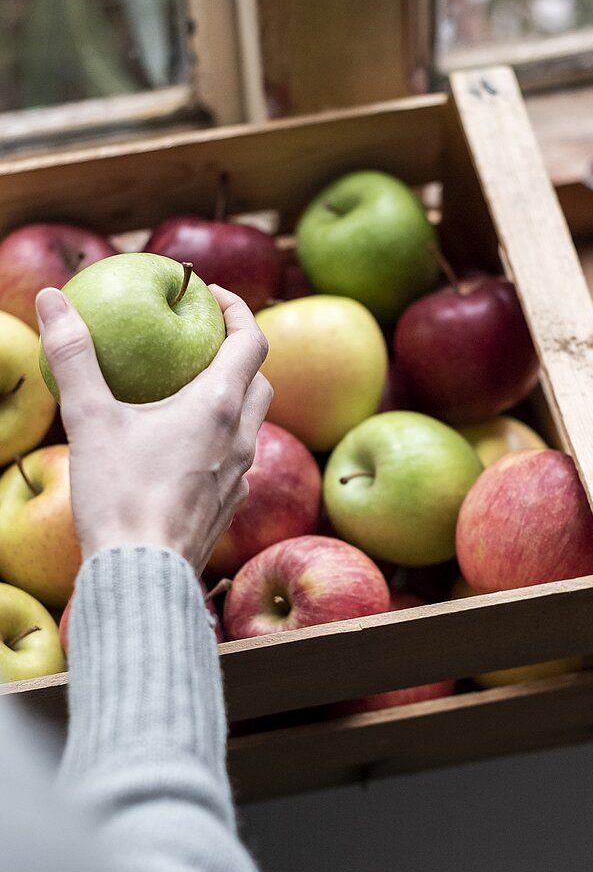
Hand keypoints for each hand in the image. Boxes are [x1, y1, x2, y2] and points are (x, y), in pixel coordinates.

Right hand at [35, 284, 271, 573]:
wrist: (142, 575)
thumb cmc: (119, 495)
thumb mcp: (89, 420)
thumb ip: (74, 356)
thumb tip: (54, 298)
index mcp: (220, 406)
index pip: (252, 340)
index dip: (238, 310)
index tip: (213, 296)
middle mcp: (242, 439)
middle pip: (259, 381)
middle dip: (239, 355)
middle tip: (203, 343)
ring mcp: (240, 478)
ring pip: (252, 425)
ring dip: (233, 401)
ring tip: (192, 395)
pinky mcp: (228, 509)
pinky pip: (236, 463)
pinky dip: (221, 443)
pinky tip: (185, 452)